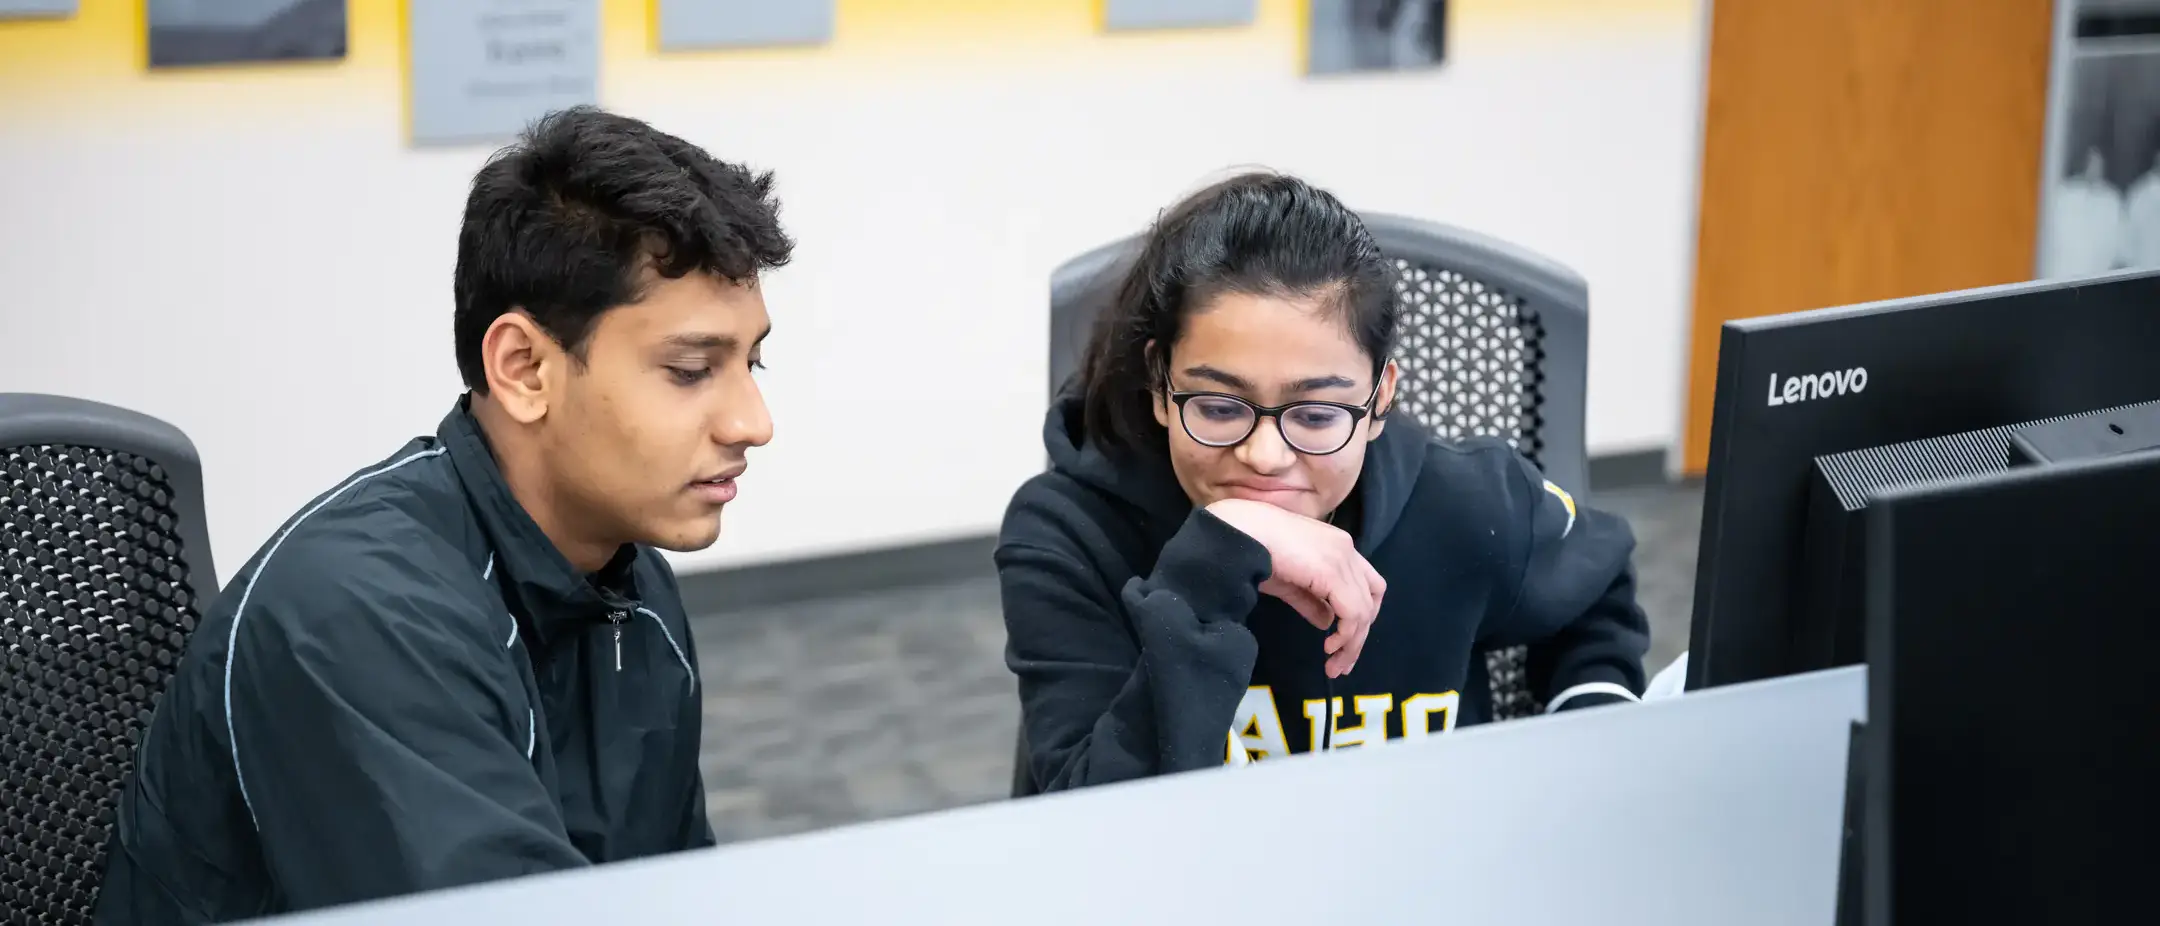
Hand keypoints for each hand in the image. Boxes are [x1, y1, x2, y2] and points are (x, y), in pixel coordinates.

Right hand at [1204, 498, 1386, 677]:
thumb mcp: (1288, 581)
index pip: (1367, 584)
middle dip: (1358, 636)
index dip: (1361, 614)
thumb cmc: (1254, 548)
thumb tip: (1328, 623)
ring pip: (1363, 611)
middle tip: (1342, 664)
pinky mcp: (1333, 572)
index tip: (1344, 641)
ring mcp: (1342, 558)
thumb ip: (1311, 600)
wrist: (1240, 532)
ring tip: (1334, 665)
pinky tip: (1329, 648)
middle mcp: (1346, 549)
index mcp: (1337, 545)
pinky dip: (1346, 635)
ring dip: (1351, 644)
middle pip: (1371, 599)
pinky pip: (1352, 613)